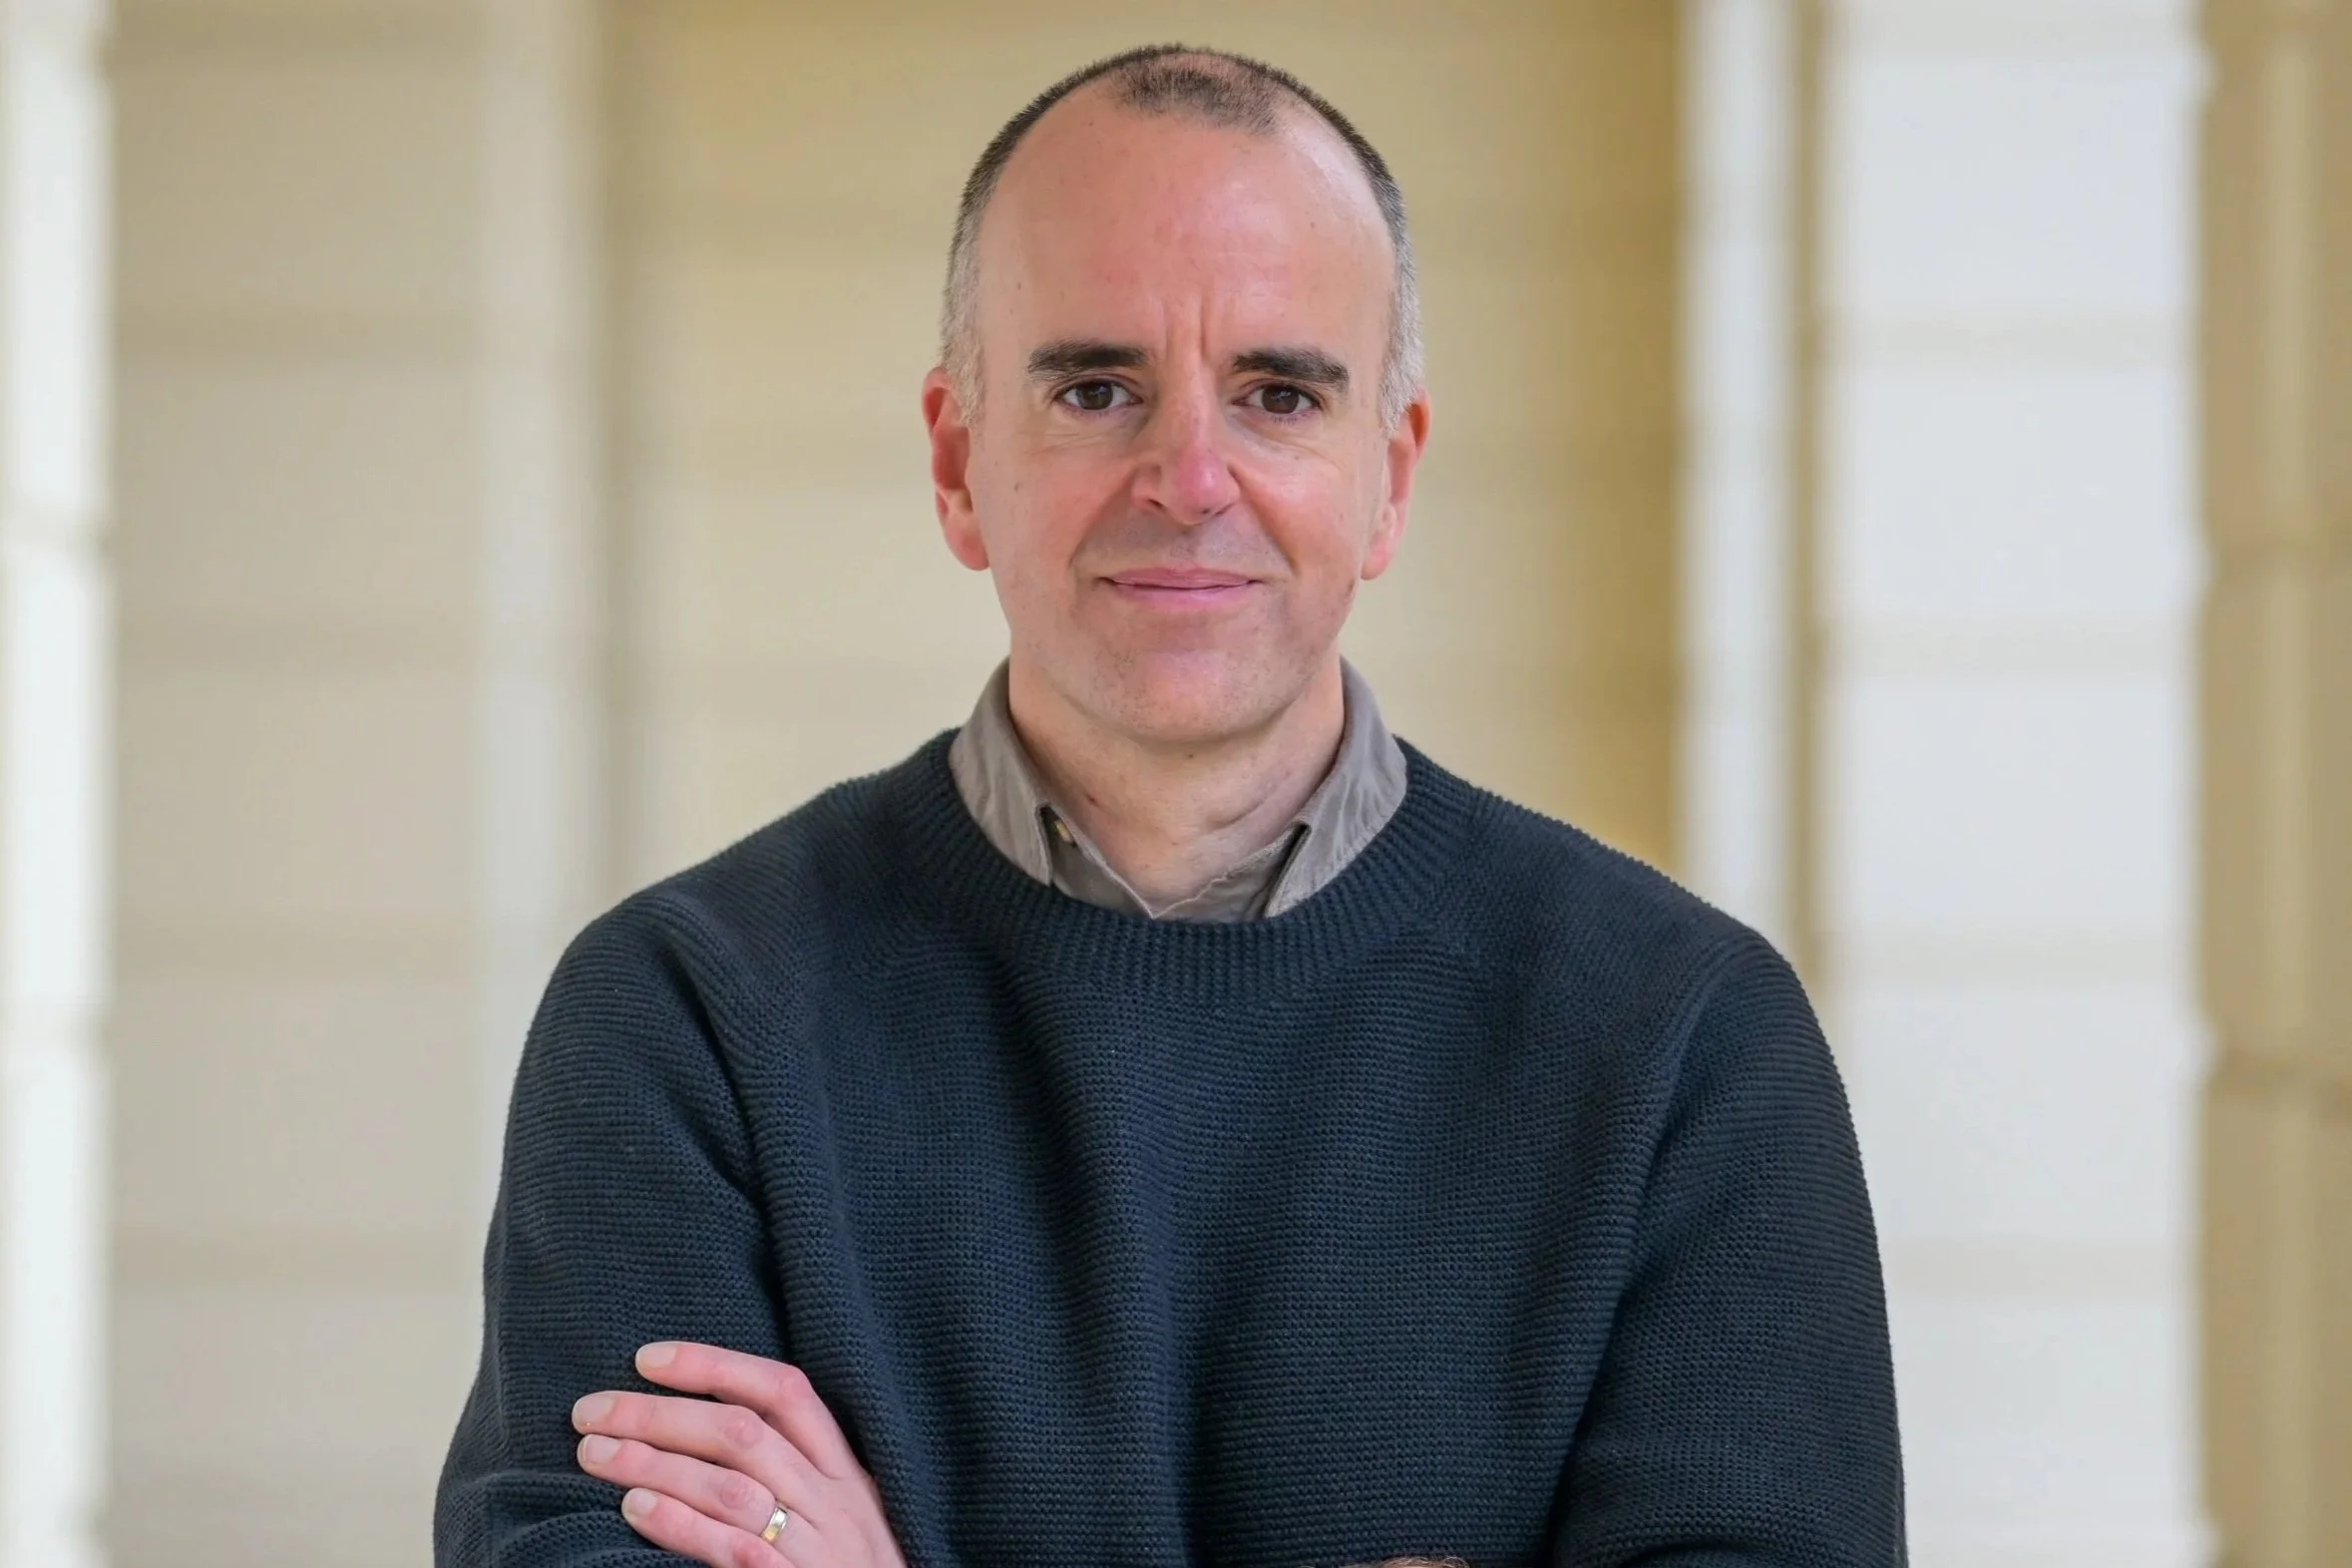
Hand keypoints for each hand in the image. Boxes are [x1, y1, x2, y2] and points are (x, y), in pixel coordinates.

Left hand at [571, 1342, 908, 1567]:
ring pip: (731, 1487)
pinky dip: (682, 1525)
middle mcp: (834, 1501)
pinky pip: (734, 1550)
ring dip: (654, 1464)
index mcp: (845, 1471)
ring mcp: (817, 1547)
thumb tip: (705, 1423)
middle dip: (659, 1413)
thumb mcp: (840, 1514)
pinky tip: (635, 1509)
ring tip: (596, 1455)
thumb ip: (794, 1472)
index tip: (648, 1358)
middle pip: (742, 1433)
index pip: (784, 1391)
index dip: (715, 1364)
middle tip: (592, 1411)